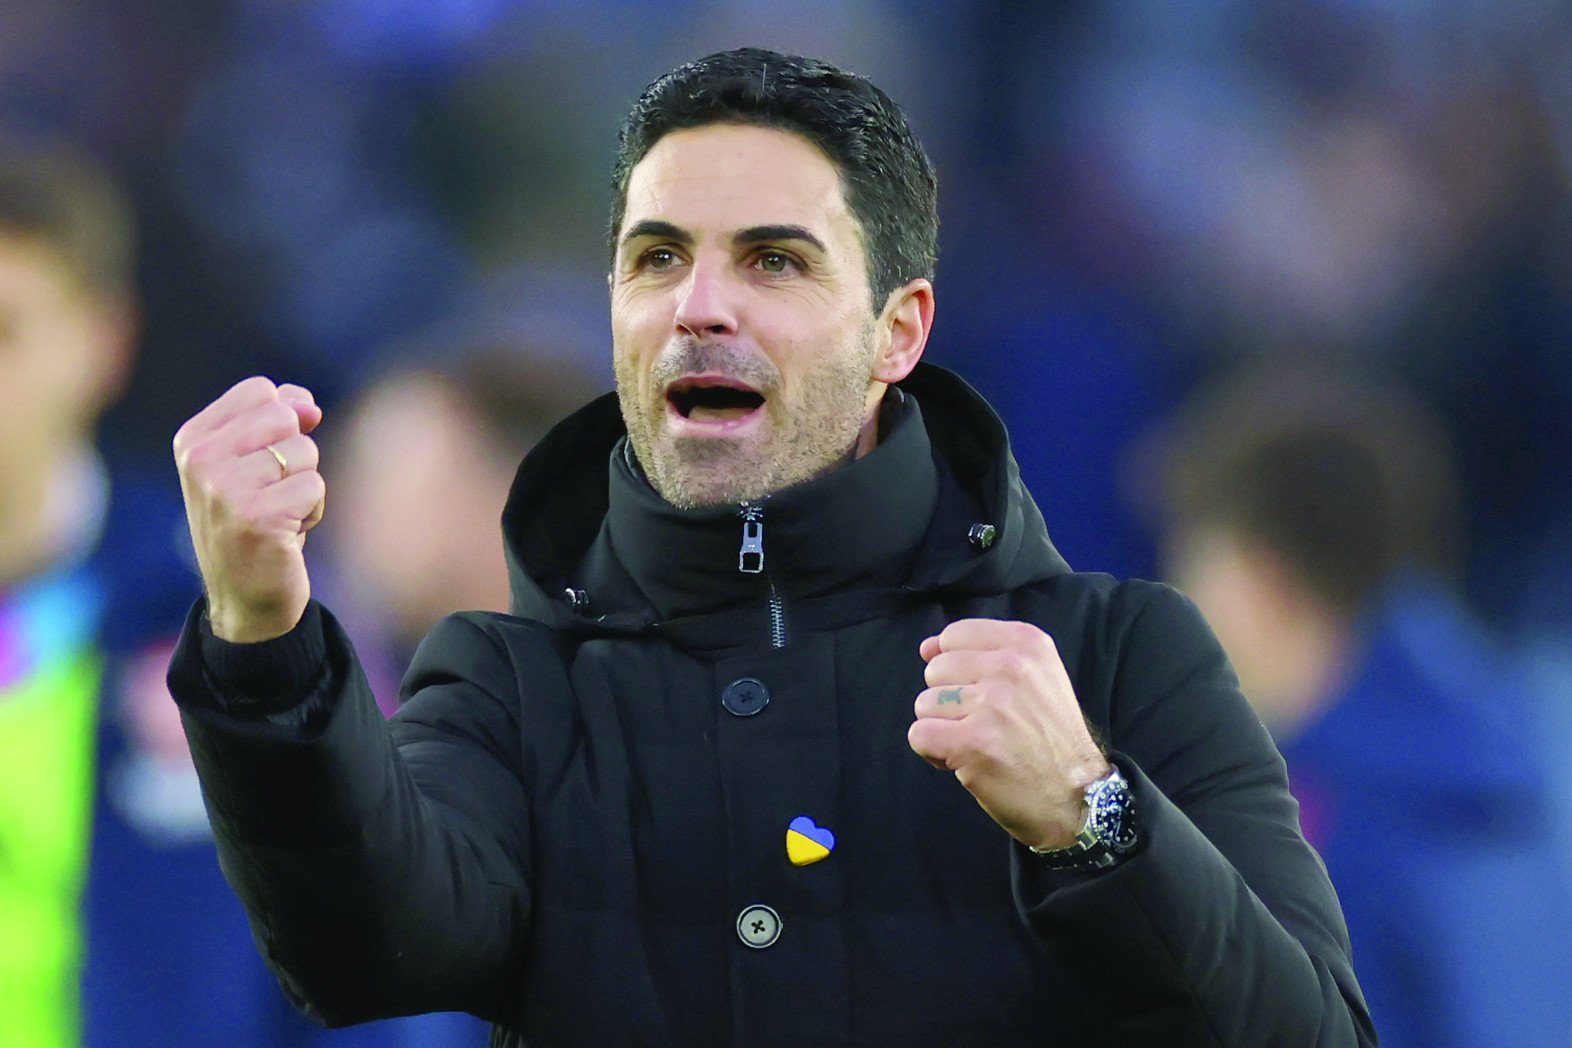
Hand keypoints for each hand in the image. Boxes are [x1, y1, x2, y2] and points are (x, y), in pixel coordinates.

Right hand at [173, 377, 324, 642]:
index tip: (267, 461)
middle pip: (286, 417)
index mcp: (192, 440)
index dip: (285, 421)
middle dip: (297, 456)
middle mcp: (200, 461)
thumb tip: (306, 404)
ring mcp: (224, 490)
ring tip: (278, 515)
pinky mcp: (256, 518)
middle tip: (273, 493)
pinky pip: (315, 488)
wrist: (246, 597)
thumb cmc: (256, 521)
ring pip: (305, 452)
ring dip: (305, 487)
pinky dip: (312, 512)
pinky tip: (286, 535)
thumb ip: (278, 419)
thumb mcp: (253, 463)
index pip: (261, 391)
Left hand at [908, 619, 1110, 850]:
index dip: (957, 669)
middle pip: (935, 670)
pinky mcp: (974, 742)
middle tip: (985, 726)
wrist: (1078, 795)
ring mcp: (992, 704)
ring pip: (925, 704)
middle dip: (949, 701)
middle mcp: (1011, 667)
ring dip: (943, 728)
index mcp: (1027, 643)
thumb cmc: (1049, 739)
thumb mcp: (1034, 679)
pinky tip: (963, 761)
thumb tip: (926, 647)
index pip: (955, 636)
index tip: (983, 693)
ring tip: (979, 743)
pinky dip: (933, 753)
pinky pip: (919, 735)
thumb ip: (979, 655)